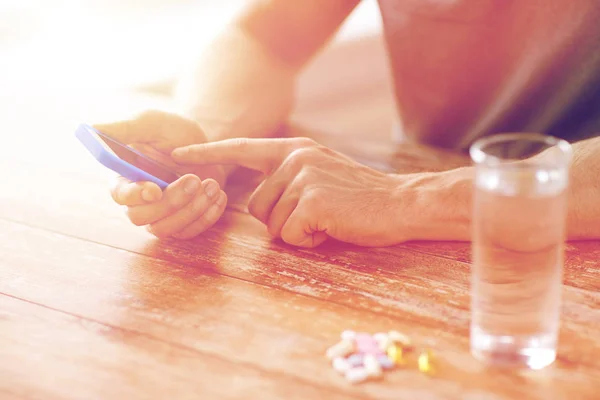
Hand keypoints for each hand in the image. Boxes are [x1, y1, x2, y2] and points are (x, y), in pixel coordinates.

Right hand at [93, 110, 228, 238]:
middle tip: (193, 180)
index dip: (134, 195)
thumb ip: (125, 128)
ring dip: (190, 210)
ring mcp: (160, 215)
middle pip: (140, 218)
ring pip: (165, 229)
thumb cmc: (173, 132)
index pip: (119, 194)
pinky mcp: (181, 222)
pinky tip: (218, 194)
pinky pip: (189, 232)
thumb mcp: (152, 123)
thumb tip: (93, 128)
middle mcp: (138, 201)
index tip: (154, 189)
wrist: (206, 144)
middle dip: (170, 202)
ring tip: (211, 184)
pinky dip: (207, 216)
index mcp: (124, 176)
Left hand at [171, 137, 407, 246]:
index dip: (209, 153)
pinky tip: (331, 229)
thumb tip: (258, 201)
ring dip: (296, 232)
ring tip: (327, 220)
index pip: (243, 148)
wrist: (401, 203)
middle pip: (255, 206)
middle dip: (280, 221)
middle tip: (316, 216)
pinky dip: (308, 241)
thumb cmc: (360, 197)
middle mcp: (294, 158)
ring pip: (271, 223)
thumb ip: (290, 177)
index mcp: (294, 149)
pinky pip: (289, 234)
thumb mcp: (321, 174)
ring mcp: (303, 177)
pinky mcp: (312, 201)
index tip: (180, 154)